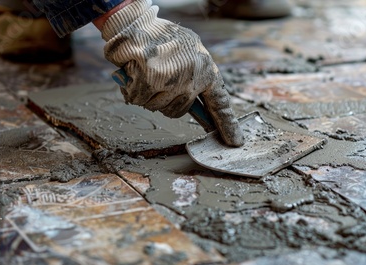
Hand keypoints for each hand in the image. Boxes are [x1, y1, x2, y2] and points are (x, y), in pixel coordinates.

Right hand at [100, 0, 243, 146]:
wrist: (134, 21)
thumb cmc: (160, 38)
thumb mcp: (188, 53)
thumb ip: (193, 77)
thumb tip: (197, 104)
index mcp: (206, 69)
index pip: (220, 103)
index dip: (227, 124)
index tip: (234, 142)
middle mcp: (193, 77)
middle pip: (177, 110)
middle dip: (163, 99)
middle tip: (156, 78)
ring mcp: (173, 80)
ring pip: (155, 107)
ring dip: (145, 93)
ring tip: (144, 70)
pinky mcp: (151, 81)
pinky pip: (138, 100)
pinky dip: (130, 89)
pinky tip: (133, 72)